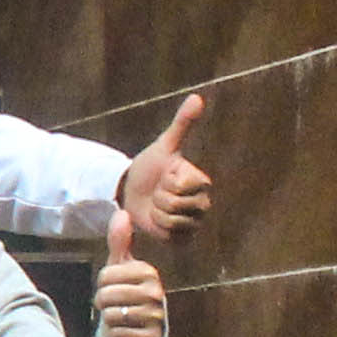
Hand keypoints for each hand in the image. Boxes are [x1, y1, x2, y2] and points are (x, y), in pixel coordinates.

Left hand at [94, 208, 168, 336]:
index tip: (114, 288)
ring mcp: (156, 316)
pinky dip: (117, 335)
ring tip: (122, 318)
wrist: (144, 331)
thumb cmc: (129, 294)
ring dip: (110, 319)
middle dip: (103, 303)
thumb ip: (120, 241)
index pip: (105, 275)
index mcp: (148, 272)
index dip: (102, 284)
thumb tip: (121, 212)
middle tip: (116, 305)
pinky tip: (127, 332)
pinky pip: (118, 333)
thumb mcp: (122, 267)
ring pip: (110, 315)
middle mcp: (156, 292)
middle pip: (106, 295)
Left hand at [115, 92, 213, 243]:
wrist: (134, 191)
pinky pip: (168, 236)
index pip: (180, 186)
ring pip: (170, 221)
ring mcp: (194, 224)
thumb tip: (197, 96)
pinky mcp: (183, 240)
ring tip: (157, 205)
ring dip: (156, 212)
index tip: (165, 176)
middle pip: (174, 205)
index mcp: (202, 182)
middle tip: (158, 192)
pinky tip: (157, 220)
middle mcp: (203, 204)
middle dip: (158, 197)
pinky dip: (157, 228)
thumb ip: (182, 122)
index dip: (165, 181)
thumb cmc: (151, 167)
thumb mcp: (164, 145)